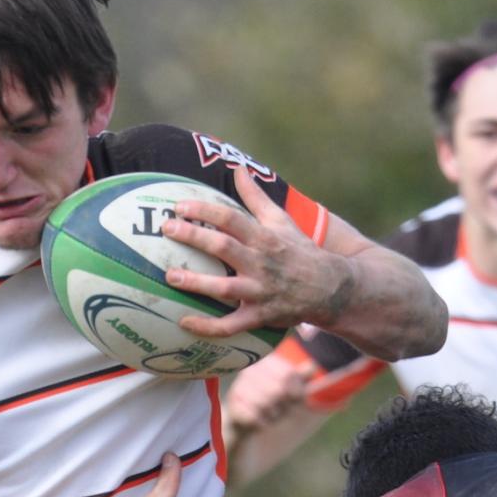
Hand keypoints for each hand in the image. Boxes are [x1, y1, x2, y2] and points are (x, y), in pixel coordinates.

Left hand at [162, 165, 356, 335]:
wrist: (330, 289)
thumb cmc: (299, 251)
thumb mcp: (281, 221)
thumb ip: (256, 197)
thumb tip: (239, 169)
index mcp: (264, 237)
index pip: (231, 218)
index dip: (204, 210)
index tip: (180, 206)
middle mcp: (261, 263)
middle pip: (223, 247)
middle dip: (193, 236)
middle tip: (167, 228)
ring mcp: (260, 291)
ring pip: (224, 288)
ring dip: (196, 282)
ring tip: (170, 276)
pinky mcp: (260, 316)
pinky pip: (230, 325)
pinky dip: (207, 327)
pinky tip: (183, 322)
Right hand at [224, 352, 316, 434]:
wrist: (245, 423)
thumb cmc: (272, 403)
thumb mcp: (291, 390)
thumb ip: (301, 378)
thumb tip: (312, 365)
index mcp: (265, 362)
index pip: (288, 374)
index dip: (297, 390)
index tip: (295, 397)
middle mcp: (249, 372)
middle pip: (278, 390)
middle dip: (285, 405)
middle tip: (280, 408)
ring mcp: (238, 389)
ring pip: (266, 404)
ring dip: (273, 415)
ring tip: (269, 415)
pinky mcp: (233, 407)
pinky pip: (255, 418)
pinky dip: (262, 424)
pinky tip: (259, 422)